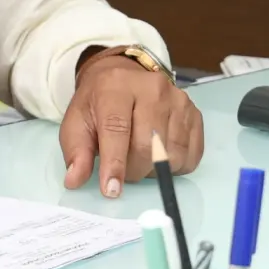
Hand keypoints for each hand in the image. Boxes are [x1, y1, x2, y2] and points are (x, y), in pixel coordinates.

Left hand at [60, 56, 203, 197]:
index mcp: (116, 86)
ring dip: (153, 169)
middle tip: (122, 169)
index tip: (111, 190)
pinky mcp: (195, 114)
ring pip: (172, 155)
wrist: (122, 78)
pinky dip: (174, 167)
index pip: (117, 128)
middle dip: (133, 170)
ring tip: (138, 156)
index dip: (114, 163)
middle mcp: (151, 88)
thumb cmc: (98, 103)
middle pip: (147, 146)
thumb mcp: (77, 121)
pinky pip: (190, 157)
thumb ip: (75, 150)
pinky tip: (159, 155)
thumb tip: (74, 180)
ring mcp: (178, 100)